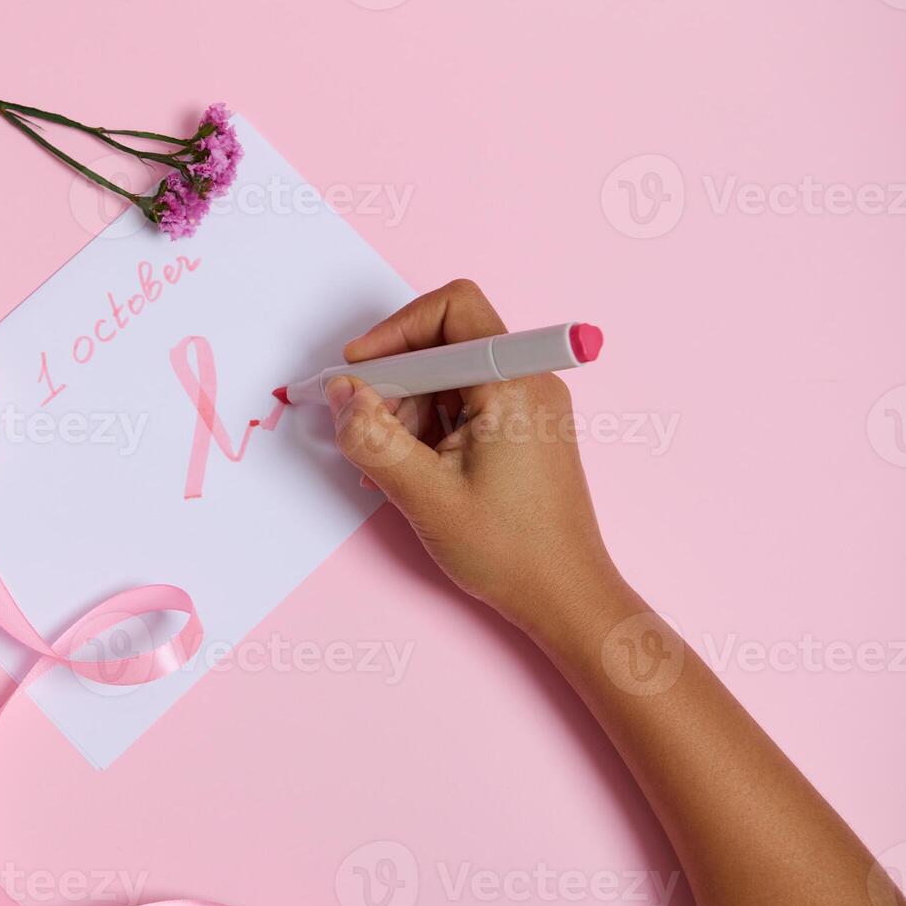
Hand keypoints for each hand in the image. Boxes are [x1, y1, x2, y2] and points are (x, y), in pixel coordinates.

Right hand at [328, 280, 627, 631]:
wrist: (565, 596)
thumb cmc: (510, 551)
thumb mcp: (423, 495)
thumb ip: (373, 438)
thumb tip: (340, 393)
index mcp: (512, 384)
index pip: (451, 309)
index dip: (395, 331)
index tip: (359, 371)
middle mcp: (528, 382)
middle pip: (444, 343)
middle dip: (395, 382)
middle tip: (367, 431)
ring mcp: (528, 406)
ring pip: (448, 377)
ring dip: (407, 411)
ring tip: (390, 466)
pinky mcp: (523, 429)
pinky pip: (464, 405)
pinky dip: (429, 427)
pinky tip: (410, 469)